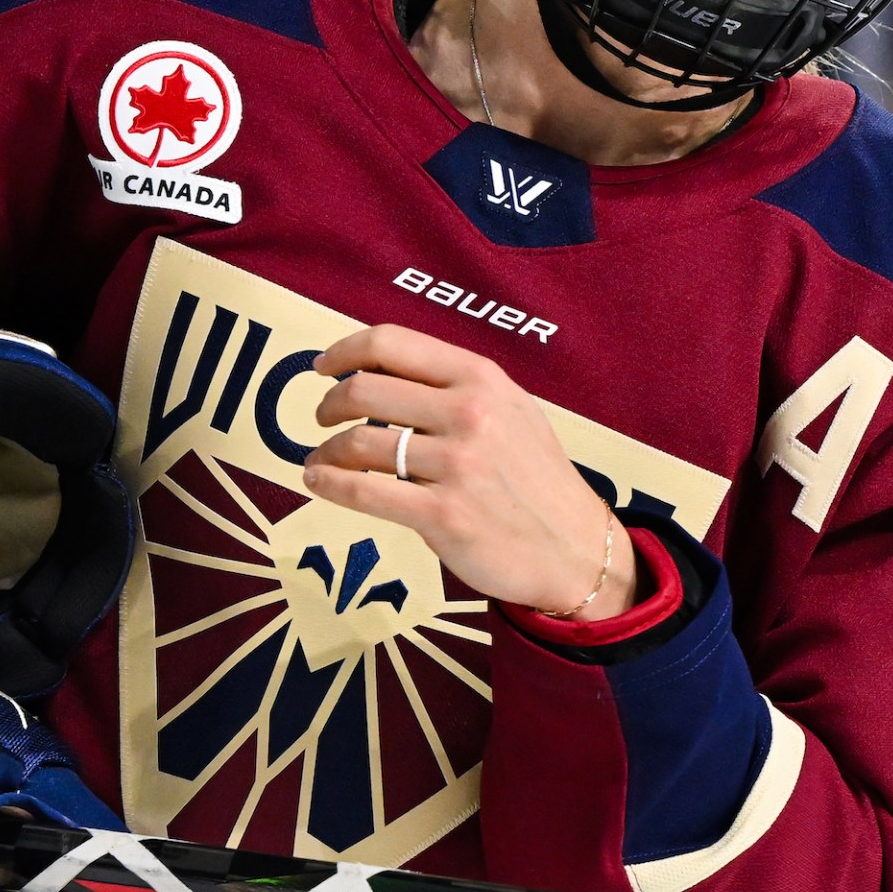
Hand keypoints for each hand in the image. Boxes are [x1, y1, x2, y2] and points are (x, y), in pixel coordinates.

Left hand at [304, 323, 635, 618]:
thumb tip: (385, 371)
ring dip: (326, 451)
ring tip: (320, 460)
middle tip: (322, 418)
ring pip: (359, 442)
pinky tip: (318, 482)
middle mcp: (468, 413)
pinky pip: (364, 491)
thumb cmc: (536, 478)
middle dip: (330, 404)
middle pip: (364, 390)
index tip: (323, 366)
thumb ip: (457, 386)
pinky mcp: (443, 514)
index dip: (345, 351)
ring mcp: (457, 464)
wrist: (574, 547)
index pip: (392, 344)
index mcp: (481, 379)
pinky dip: (330, 484)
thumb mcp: (512, 410)